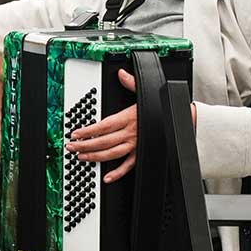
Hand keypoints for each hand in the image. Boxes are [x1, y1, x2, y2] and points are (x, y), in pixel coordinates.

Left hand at [64, 69, 197, 182]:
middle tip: (71, 147)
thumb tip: (122, 74)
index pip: (103, 126)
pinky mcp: (141, 153)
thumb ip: (131, 83)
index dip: (88, 131)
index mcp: (128, 118)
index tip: (76, 133)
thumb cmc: (160, 108)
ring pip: (112, 154)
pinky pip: (129, 166)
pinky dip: (118, 173)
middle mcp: (130, 133)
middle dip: (85, 145)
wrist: (178, 120)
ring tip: (82, 157)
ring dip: (96, 157)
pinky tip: (107, 177)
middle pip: (104, 142)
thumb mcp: (145, 92)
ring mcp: (135, 145)